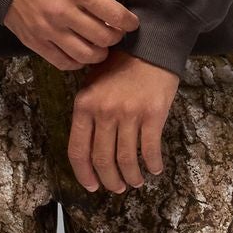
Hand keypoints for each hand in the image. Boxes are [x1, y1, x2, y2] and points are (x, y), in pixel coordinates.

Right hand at [3, 0, 141, 69]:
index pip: (115, 15)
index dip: (129, 22)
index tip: (131, 22)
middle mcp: (63, 13)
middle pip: (103, 38)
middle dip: (116, 36)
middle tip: (115, 30)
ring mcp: (47, 30)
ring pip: (86, 55)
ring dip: (99, 53)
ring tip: (100, 43)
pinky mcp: (35, 42)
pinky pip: (63, 62)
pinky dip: (77, 62)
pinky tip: (81, 52)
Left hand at [67, 46, 179, 192]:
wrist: (150, 45)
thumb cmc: (120, 65)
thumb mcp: (93, 84)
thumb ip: (88, 112)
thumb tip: (90, 148)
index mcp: (84, 105)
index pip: (78, 150)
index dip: (84, 174)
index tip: (92, 186)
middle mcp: (104, 112)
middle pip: (102, 159)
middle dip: (109, 180)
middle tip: (117, 187)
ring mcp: (128, 114)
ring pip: (126, 159)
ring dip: (131, 176)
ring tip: (135, 181)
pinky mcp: (152, 114)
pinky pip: (149, 149)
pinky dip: (152, 164)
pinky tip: (154, 168)